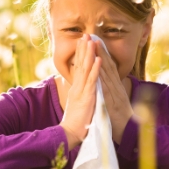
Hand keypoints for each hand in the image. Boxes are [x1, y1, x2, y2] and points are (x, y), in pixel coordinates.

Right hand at [59, 34, 101, 149]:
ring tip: (91, 41)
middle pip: (80, 64)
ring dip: (89, 54)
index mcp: (76, 88)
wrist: (70, 134)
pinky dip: (96, 69)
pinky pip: (92, 81)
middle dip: (83, 49)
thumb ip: (79, 94)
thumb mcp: (77, 104)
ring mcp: (82, 91)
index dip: (81, 54)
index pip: (78, 67)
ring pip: (86, 69)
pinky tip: (98, 59)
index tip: (83, 42)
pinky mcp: (87, 97)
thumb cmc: (75, 122)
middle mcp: (77, 87)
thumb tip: (80, 88)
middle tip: (85, 34)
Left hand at [93, 39, 133, 144]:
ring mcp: (115, 93)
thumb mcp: (115, 101)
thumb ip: (111, 91)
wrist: (129, 132)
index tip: (95, 41)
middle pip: (107, 65)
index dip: (102, 53)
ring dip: (100, 58)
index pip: (108, 67)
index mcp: (115, 86)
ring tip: (94, 45)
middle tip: (92, 36)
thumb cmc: (120, 118)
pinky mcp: (112, 102)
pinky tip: (98, 68)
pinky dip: (102, 77)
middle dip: (100, 50)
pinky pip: (106, 87)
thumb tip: (107, 83)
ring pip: (107, 73)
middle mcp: (116, 87)